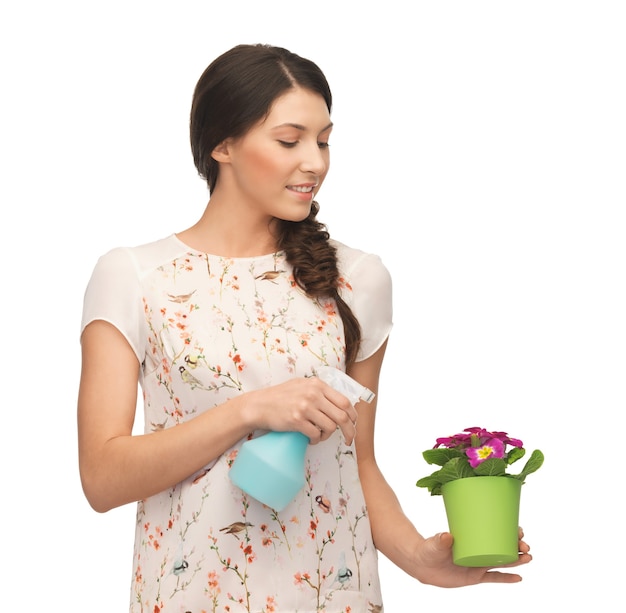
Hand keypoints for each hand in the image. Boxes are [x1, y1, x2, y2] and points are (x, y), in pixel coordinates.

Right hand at [244, 376, 358, 444]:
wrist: (259, 405)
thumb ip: (319, 391)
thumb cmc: (280, 397)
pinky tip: (310, 439)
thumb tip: (339, 403)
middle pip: (342, 416)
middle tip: (348, 440)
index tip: (353, 424)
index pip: (345, 401)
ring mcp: (305, 406)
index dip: (353, 416)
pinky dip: (315, 440)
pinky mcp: (296, 420)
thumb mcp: (302, 385)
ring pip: (330, 427)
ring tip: (319, 436)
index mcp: (317, 385)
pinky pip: (315, 434)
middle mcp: (313, 394)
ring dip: (327, 436)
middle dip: (349, 431)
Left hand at [414, 527, 531, 586]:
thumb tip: (447, 536)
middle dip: (517, 546)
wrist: (422, 565)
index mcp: (472, 538)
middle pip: (503, 548)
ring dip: (516, 560)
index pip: (494, 532)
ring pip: (502, 562)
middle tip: (526, 546)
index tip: (519, 529)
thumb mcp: (436, 543)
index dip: (509, 531)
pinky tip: (519, 578)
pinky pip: (494, 578)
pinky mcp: (475, 577)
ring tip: (528, 558)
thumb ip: (441, 540)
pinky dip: (506, 578)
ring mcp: (478, 564)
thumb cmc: (429, 549)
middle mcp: (478, 550)